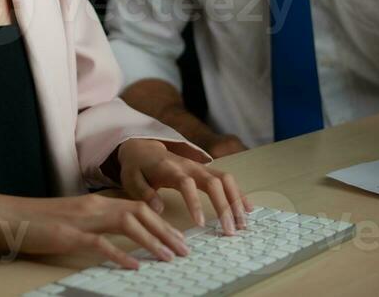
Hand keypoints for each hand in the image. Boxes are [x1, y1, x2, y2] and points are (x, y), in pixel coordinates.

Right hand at [0, 191, 192, 269]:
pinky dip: (120, 254)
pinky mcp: (68, 234)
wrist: (6, 216)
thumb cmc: (38, 221)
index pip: (138, 207)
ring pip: (127, 224)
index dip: (162, 223)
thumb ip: (96, 225)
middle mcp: (93, 207)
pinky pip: (100, 243)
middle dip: (166, 231)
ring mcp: (81, 220)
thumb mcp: (73, 221)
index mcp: (96, 204)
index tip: (179, 239)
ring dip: (152, 241)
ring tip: (169, 257)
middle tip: (184, 249)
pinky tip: (134, 265)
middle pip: (139, 213)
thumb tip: (117, 239)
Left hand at [116, 138, 251, 233]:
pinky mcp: (207, 170)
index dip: (194, 202)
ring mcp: (200, 167)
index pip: (186, 183)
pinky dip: (238, 193)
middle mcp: (190, 166)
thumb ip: (144, 193)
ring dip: (236, 200)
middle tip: (230, 230)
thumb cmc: (137, 167)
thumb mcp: (131, 179)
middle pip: (213, 182)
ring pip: (225, 179)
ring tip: (243, 223)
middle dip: (224, 206)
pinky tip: (247, 209)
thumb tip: (158, 208)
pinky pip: (227, 179)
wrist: (143, 147)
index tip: (199, 223)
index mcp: (170, 168)